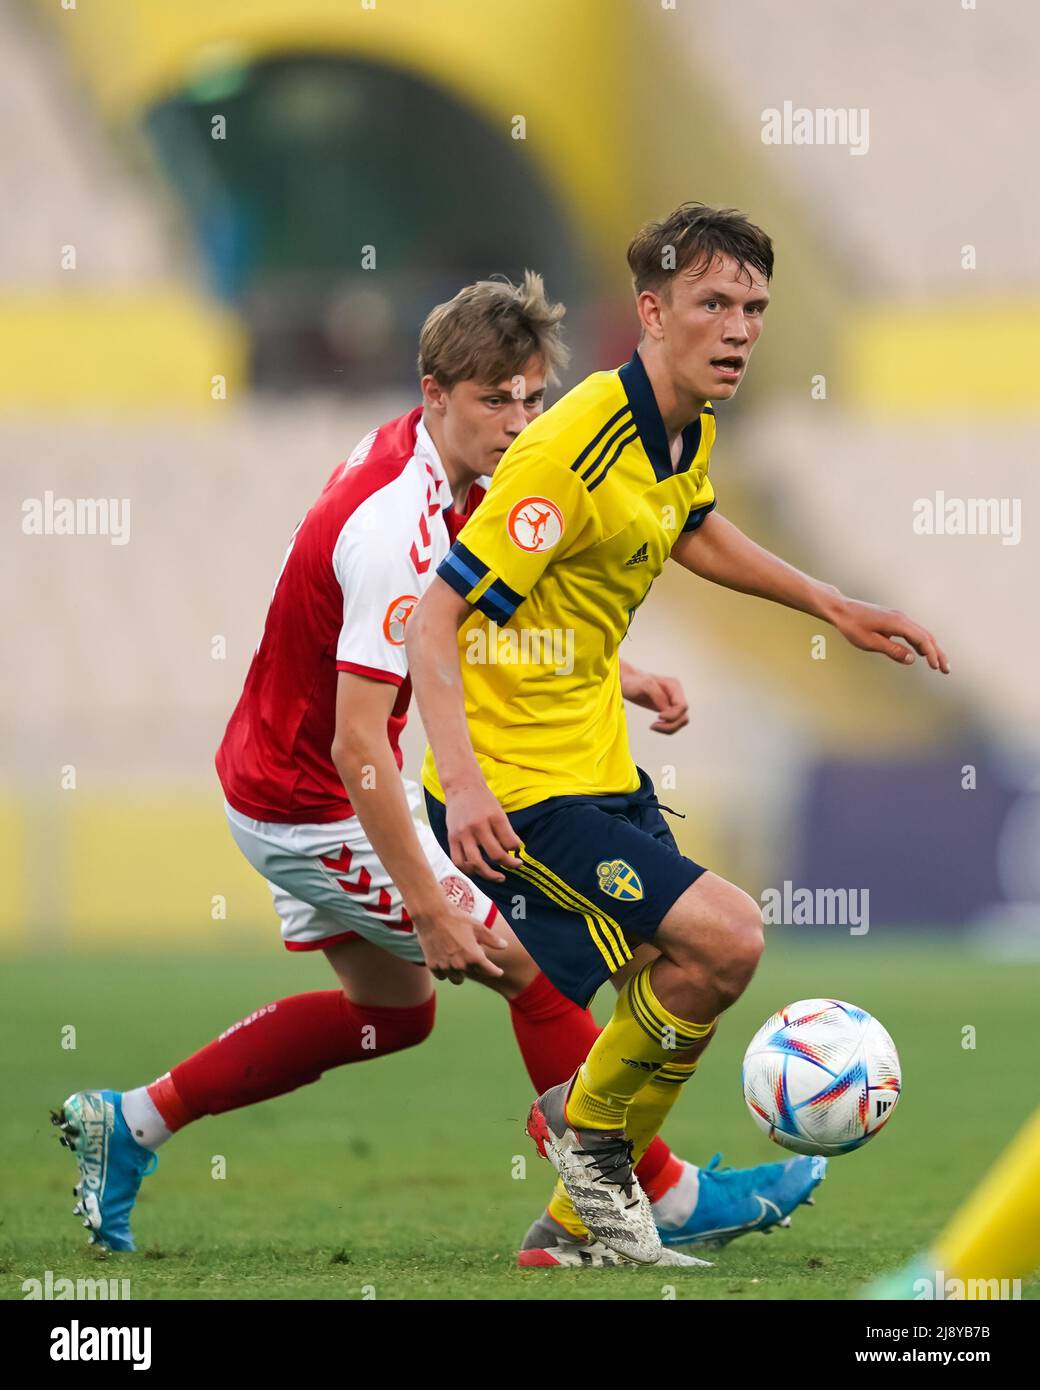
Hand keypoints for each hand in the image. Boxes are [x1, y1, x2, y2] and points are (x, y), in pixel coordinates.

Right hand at [411, 901, 507, 984]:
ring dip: (460, 973)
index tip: (498, 972)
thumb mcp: (477, 926)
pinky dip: (445, 971)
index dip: (496, 972)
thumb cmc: (456, 918)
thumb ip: (492, 939)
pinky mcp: (433, 965)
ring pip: (456, 979)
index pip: (489, 971)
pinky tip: (446, 961)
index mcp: (474, 956)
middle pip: (473, 975)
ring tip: (458, 960)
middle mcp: (460, 965)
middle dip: (475, 967)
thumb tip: (504, 946)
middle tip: (471, 954)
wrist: (431, 914)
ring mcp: (445, 967)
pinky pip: (442, 976)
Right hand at [445, 782, 522, 882]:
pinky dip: (469, 870)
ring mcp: (463, 833)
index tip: (517, 855)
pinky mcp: (451, 838)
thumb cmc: (483, 800)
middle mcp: (478, 826)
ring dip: (488, 875)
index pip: (510, 843)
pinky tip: (478, 871)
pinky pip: (458, 861)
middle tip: (514, 866)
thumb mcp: (499, 811)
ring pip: (475, 863)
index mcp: (494, 817)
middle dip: (508, 865)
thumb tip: (514, 850)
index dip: (516, 852)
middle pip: (495, 855)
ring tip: (498, 877)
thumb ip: (506, 831)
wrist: (461, 786)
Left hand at [621, 668, 689, 732]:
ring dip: (669, 728)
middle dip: (671, 725)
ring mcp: (673, 703)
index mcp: (674, 686)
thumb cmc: (633, 681)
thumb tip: (667, 709)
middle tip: (653, 725)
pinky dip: (666, 728)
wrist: (626, 682)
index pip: (683, 706)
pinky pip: (673, 724)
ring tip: (653, 726)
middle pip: (684, 716)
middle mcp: (676, 694)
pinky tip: (654, 726)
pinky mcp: (667, 710)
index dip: (673, 715)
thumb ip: (657, 694)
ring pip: (681, 722)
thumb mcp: (644, 684)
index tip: (658, 716)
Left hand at [831, 597, 949, 672]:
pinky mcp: (894, 620)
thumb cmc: (853, 626)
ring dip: (930, 648)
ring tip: (938, 664)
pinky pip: (912, 632)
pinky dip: (920, 643)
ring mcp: (899, 618)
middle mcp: (901, 618)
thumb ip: (892, 650)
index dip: (931, 654)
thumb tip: (912, 659)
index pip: (921, 639)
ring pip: (921, 633)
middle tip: (946, 670)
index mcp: (897, 623)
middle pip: (926, 636)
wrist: (842, 610)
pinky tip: (921, 654)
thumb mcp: (870, 642)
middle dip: (937, 653)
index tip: (936, 667)